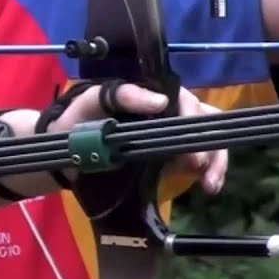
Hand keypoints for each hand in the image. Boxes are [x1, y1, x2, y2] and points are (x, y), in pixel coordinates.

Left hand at [46, 84, 227, 194]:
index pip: (184, 99)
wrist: (63, 152)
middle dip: (209, 144)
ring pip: (205, 139)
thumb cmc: (77, 120)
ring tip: (210, 184)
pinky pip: (197, 159)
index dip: (193, 119)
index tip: (191, 142)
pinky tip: (207, 186)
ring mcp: (169, 133)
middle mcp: (166, 110)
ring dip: (215, 159)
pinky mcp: (169, 156)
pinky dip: (208, 171)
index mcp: (150, 92)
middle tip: (200, 169)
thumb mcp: (92, 101)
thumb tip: (161, 101)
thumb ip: (122, 95)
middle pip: (202, 120)